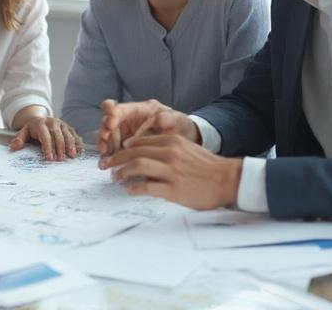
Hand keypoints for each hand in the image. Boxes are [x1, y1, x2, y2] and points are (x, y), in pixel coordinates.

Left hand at [9, 116, 82, 160]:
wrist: (40, 119)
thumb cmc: (32, 130)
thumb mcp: (23, 133)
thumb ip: (19, 139)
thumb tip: (14, 147)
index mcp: (40, 124)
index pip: (45, 136)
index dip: (48, 148)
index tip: (49, 159)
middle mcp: (52, 122)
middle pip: (58, 135)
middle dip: (60, 148)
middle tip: (61, 159)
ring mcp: (61, 124)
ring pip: (68, 134)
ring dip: (71, 145)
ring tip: (72, 156)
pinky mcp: (68, 127)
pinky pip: (74, 134)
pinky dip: (77, 142)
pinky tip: (80, 150)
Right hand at [97, 99, 199, 156]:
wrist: (185, 140)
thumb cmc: (180, 127)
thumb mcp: (177, 120)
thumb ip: (167, 119)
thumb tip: (157, 121)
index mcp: (140, 110)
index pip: (119, 108)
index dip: (111, 115)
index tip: (111, 125)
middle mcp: (130, 119)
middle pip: (107, 122)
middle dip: (104, 133)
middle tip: (104, 145)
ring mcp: (126, 132)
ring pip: (107, 137)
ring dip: (104, 146)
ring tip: (106, 157)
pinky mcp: (126, 146)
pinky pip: (112, 149)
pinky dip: (109, 155)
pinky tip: (109, 162)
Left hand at [102, 134, 241, 209]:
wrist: (226, 179)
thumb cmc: (206, 166)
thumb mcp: (186, 148)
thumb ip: (166, 147)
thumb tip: (140, 152)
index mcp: (172, 141)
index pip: (139, 142)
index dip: (122, 149)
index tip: (114, 155)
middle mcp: (169, 153)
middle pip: (133, 153)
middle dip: (115, 159)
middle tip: (105, 166)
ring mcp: (171, 171)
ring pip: (137, 167)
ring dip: (121, 172)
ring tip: (114, 177)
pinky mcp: (173, 189)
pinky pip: (147, 187)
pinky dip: (134, 188)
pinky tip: (129, 190)